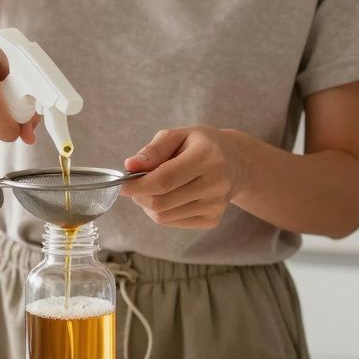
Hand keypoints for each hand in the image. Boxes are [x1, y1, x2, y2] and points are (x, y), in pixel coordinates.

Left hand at [120, 126, 246, 228]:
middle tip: (137, 185)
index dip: (138, 185)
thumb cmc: (200, 145)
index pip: (164, 180)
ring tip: (156, 188)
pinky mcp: (212, 220)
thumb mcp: (177, 135)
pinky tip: (170, 197)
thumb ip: (153, 150)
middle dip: (140, 195)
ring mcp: (215, 205)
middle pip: (161, 202)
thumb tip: (130, 166)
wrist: (235, 163)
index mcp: (207, 157)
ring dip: (149, 205)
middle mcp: (215, 184)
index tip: (122, 184)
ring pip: (163, 216)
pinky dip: (162, 212)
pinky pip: (172, 222)